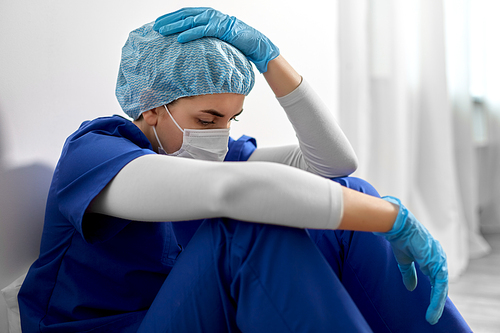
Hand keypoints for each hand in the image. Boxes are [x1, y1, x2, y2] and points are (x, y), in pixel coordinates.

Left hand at [153, 7, 279, 72]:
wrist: (255, 44)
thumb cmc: (236, 43)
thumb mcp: (216, 38)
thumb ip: (204, 37)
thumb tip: (189, 44)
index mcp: (208, 15)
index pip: (185, 14)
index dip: (171, 17)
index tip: (158, 23)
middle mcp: (210, 14)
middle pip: (184, 15)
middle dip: (169, 20)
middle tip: (155, 27)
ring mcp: (215, 20)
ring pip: (190, 21)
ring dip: (175, 26)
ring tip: (162, 32)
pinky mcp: (221, 28)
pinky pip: (202, 30)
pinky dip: (190, 34)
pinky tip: (180, 39)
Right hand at [374, 196, 447, 324]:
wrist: (398, 226)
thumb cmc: (400, 237)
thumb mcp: (405, 260)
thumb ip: (410, 273)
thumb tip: (411, 287)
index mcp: (432, 256)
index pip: (436, 278)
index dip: (434, 292)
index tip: (430, 305)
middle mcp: (439, 258)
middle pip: (440, 284)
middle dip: (437, 301)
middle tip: (432, 316)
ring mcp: (439, 259)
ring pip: (442, 287)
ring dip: (437, 303)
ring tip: (432, 316)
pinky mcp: (437, 262)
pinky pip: (440, 285)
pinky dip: (437, 298)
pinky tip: (433, 308)